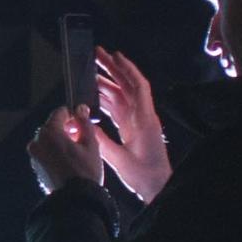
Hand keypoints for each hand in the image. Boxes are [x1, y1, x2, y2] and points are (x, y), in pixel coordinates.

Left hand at [27, 108, 107, 196]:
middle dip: (66, 128)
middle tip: (82, 137)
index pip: (59, 113)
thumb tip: (81, 109)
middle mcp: (37, 141)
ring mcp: (34, 155)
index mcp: (49, 132)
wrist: (76, 199)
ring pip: (48, 140)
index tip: (82, 122)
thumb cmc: (85, 171)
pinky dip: (55, 152)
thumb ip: (84, 123)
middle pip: (52, 126)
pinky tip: (69, 161)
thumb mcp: (90, 144)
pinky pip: (45, 152)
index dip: (73, 115)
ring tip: (77, 151)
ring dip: (60, 140)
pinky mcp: (36, 166)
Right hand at [89, 47, 171, 201]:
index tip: (114, 55)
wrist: (159, 188)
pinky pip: (118, 107)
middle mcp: (142, 116)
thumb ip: (100, 141)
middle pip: (127, 86)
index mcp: (144, 119)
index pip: (138, 86)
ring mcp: (137, 121)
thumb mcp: (120, 160)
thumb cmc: (144, 175)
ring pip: (121, 95)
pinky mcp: (132, 128)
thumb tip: (82, 123)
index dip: (127, 69)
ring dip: (107, 82)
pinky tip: (94, 94)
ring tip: (90, 71)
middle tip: (96, 54)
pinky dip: (106, 98)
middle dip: (113, 69)